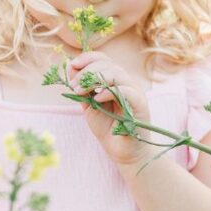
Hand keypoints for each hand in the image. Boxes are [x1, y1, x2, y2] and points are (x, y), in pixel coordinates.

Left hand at [68, 51, 150, 166]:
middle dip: (86, 72)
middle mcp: (127, 83)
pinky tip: (96, 100)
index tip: (72, 65)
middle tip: (73, 86)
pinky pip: (126, 91)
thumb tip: (70, 68)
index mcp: (115, 80)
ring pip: (117, 74)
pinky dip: (108, 92)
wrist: (123, 152)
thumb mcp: (89, 105)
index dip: (87, 58)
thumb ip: (82, 88)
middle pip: (108, 65)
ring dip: (94, 80)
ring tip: (80, 92)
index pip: (103, 59)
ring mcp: (135, 93)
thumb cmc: (108, 128)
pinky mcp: (140, 105)